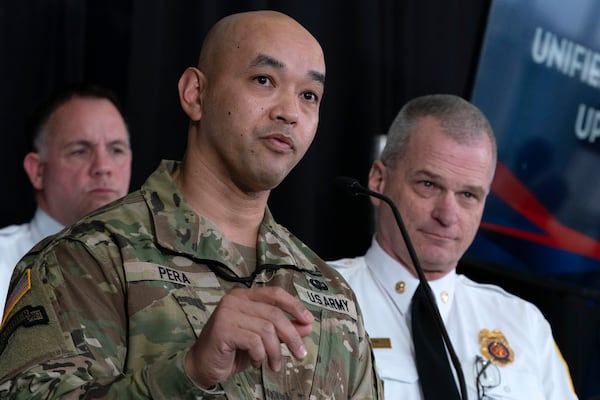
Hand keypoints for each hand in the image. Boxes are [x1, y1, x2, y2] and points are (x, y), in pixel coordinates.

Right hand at [184, 286, 312, 387]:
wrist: (203, 365)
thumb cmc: (233, 350)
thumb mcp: (263, 339)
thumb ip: (283, 329)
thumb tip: (307, 325)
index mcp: (245, 295)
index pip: (275, 294)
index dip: (294, 306)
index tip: (308, 321)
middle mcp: (235, 299)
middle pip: (274, 313)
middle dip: (291, 336)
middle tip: (301, 354)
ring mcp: (227, 312)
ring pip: (266, 330)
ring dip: (275, 351)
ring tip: (273, 364)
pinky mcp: (223, 329)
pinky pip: (254, 342)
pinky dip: (260, 355)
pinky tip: (255, 362)